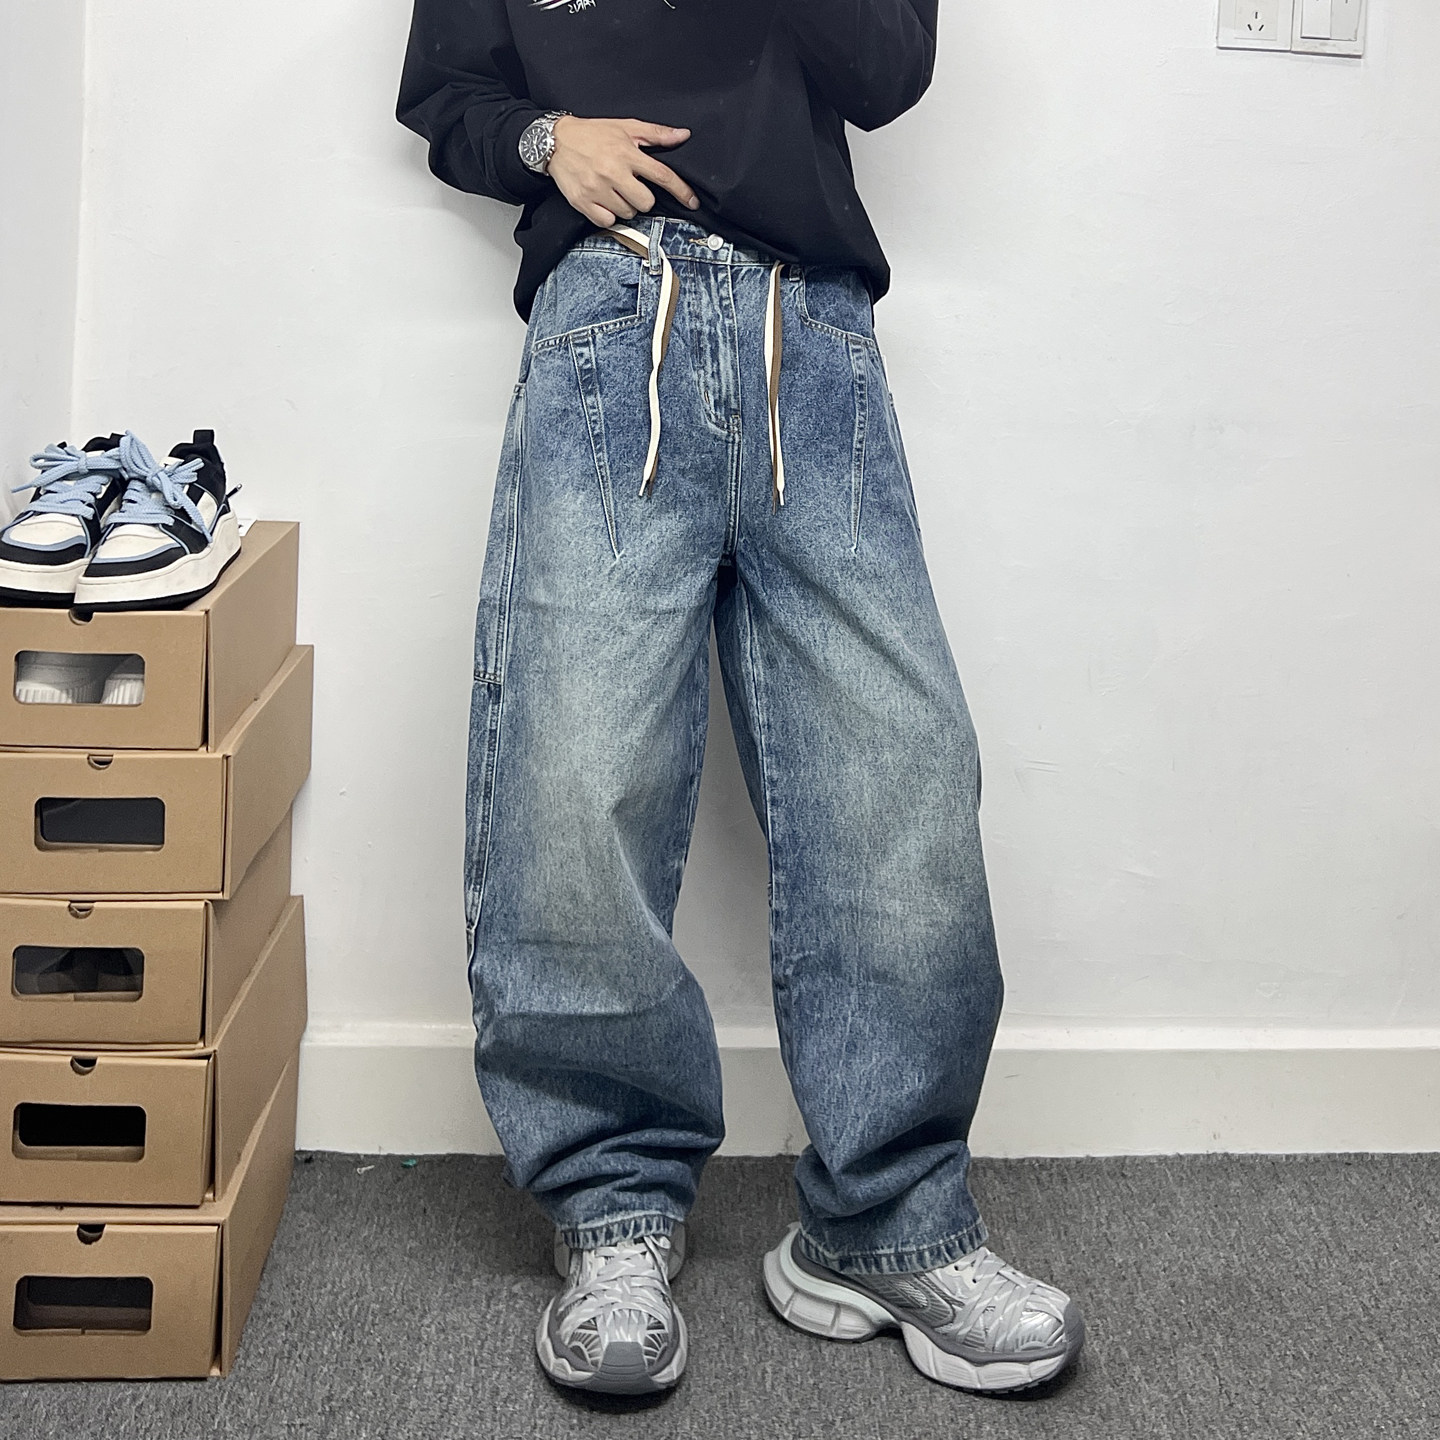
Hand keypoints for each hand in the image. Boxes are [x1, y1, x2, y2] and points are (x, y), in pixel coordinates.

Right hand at [548, 116, 699, 226]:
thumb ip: (656, 134)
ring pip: (628, 213)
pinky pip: (608, 220)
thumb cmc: (592, 134)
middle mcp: (613, 172)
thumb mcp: (625, 127)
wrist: (555, 141)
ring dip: (625, 205)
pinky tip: (603, 200)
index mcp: (627, 154)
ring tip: (614, 189)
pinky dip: (609, 214)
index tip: (692, 201)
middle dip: (643, 197)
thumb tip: (682, 135)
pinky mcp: (584, 202)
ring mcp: (597, 189)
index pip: (662, 175)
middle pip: (646, 202)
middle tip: (631, 186)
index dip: (681, 190)